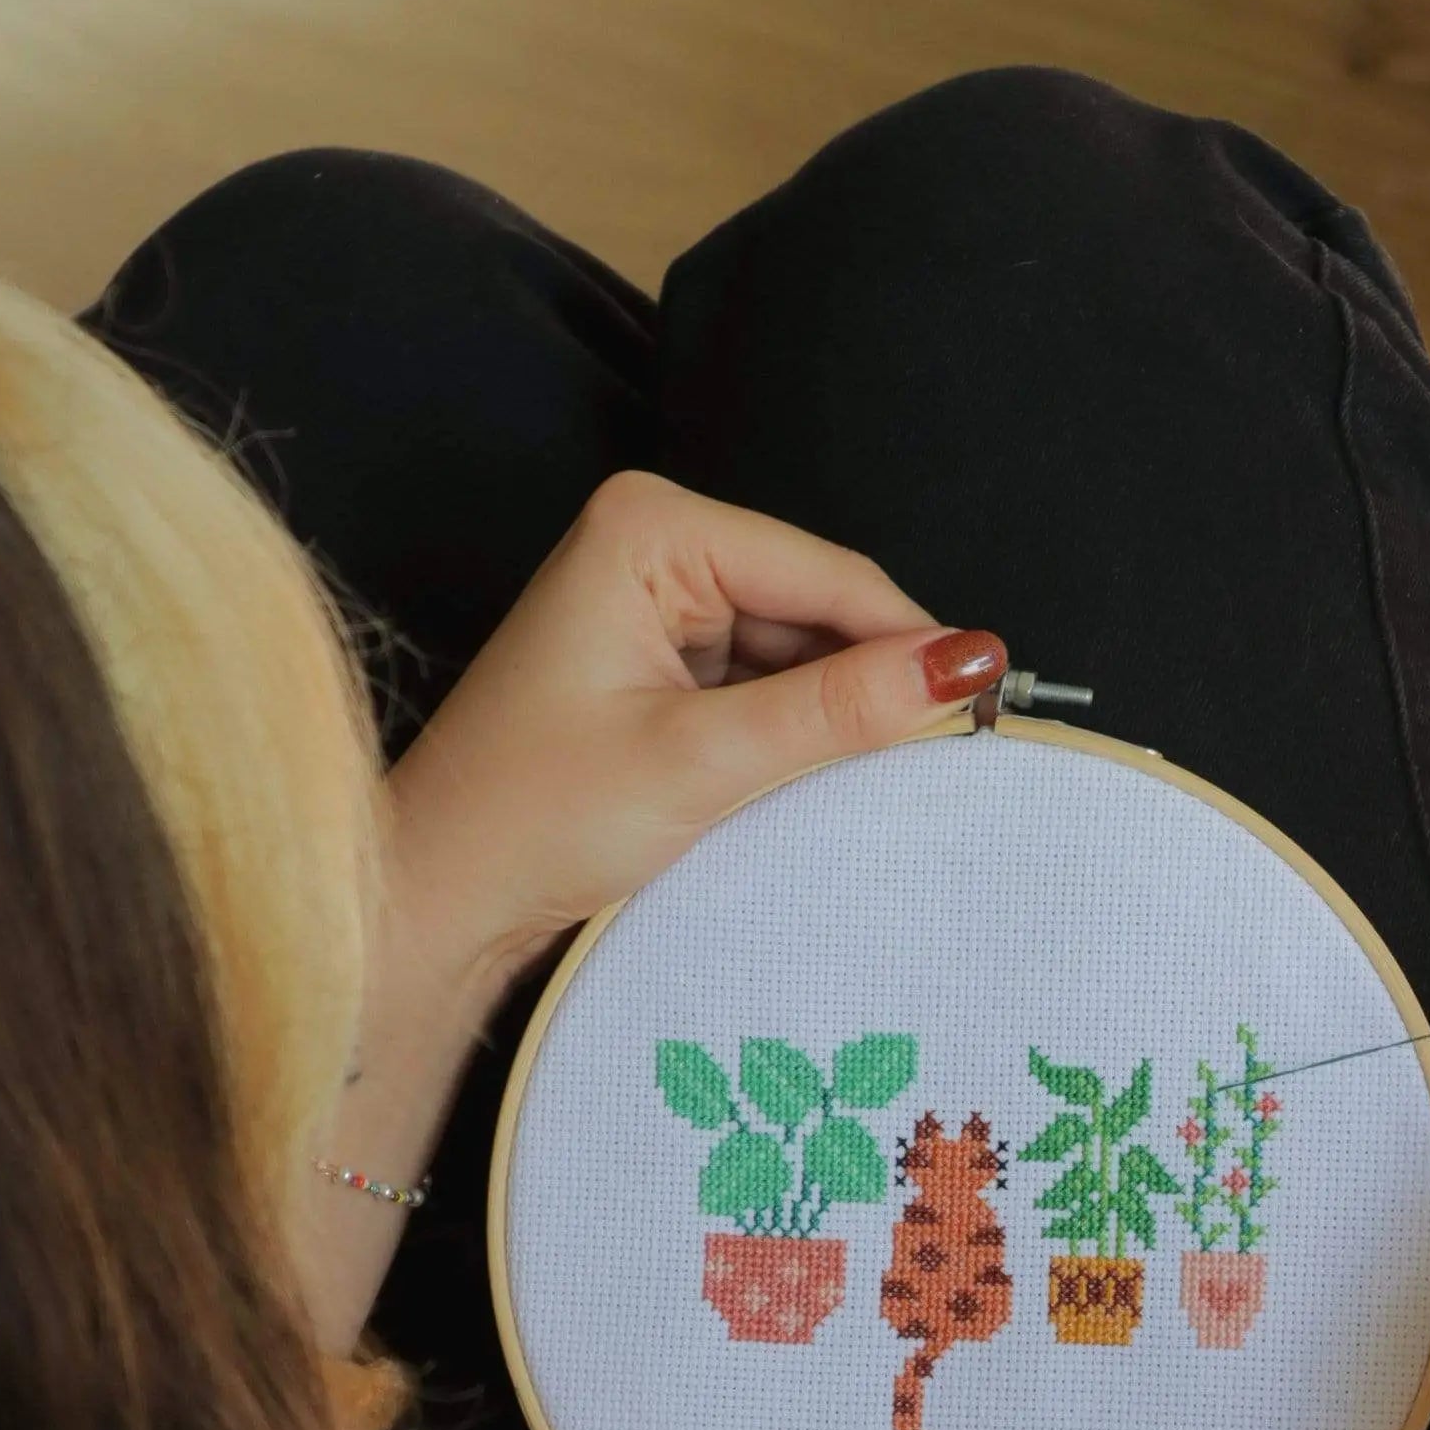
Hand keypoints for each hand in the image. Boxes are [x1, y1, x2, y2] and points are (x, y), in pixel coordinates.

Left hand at [385, 469, 1005, 995]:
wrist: (439, 902)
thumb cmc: (533, 821)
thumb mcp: (704, 761)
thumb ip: (839, 708)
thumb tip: (968, 659)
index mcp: (651, 527)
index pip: (827, 574)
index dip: (911, 642)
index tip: (989, 709)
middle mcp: (655, 543)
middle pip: (820, 605)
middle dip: (872, 680)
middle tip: (940, 761)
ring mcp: (658, 603)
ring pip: (804, 649)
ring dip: (838, 714)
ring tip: (866, 784)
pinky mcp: (663, 664)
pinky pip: (770, 683)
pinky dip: (802, 732)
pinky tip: (814, 781)